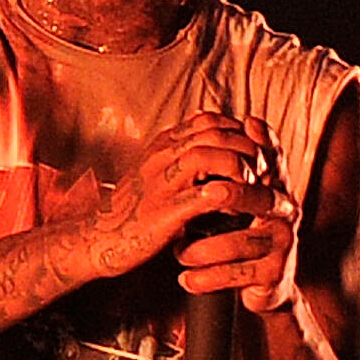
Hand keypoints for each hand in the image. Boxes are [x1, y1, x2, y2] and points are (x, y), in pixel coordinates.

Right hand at [81, 112, 287, 283]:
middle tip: (262, 173)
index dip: (239, 133)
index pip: (211, 120)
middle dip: (248, 149)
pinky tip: (236, 210)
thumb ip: (185, 160)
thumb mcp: (159, 175)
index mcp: (163, 145)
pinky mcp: (164, 212)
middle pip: (217, 132)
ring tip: (250, 188)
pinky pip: (205, 195)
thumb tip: (221, 150)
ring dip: (240, 168)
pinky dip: (229, 197)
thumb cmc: (134, 210)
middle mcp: (162, 156)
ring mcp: (161, 182)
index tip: (253, 156)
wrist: (97, 239)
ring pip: (211, 154)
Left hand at [177, 118, 300, 314]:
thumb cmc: (241, 234)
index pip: (272, 160)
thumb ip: (226, 162)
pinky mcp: (274, 274)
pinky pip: (237, 274)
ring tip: (178, 253)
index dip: (263, 143)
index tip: (246, 127)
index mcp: (275, 189)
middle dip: (234, 195)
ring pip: (243, 243)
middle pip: (262, 199)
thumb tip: (206, 113)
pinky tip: (186, 280)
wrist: (261, 285)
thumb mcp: (234, 196)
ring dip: (205, 249)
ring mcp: (283, 245)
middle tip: (206, 194)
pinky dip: (206, 279)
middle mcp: (286, 212)